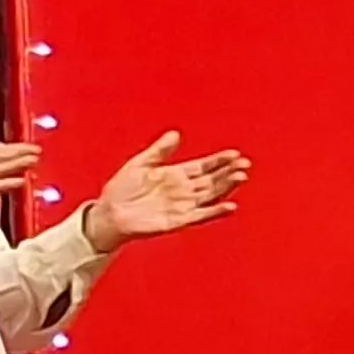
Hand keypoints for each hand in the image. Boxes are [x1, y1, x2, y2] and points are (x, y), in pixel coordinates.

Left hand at [88, 131, 248, 243]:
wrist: (109, 214)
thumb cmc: (121, 190)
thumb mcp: (140, 164)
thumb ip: (159, 150)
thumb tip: (175, 133)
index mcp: (175, 174)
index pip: (203, 166)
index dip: (219, 160)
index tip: (234, 154)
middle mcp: (183, 190)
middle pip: (212, 179)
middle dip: (229, 171)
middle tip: (244, 164)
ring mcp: (182, 205)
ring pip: (211, 195)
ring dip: (227, 187)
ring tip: (240, 177)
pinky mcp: (179, 220)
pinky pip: (201, 215)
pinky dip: (215, 211)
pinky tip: (229, 205)